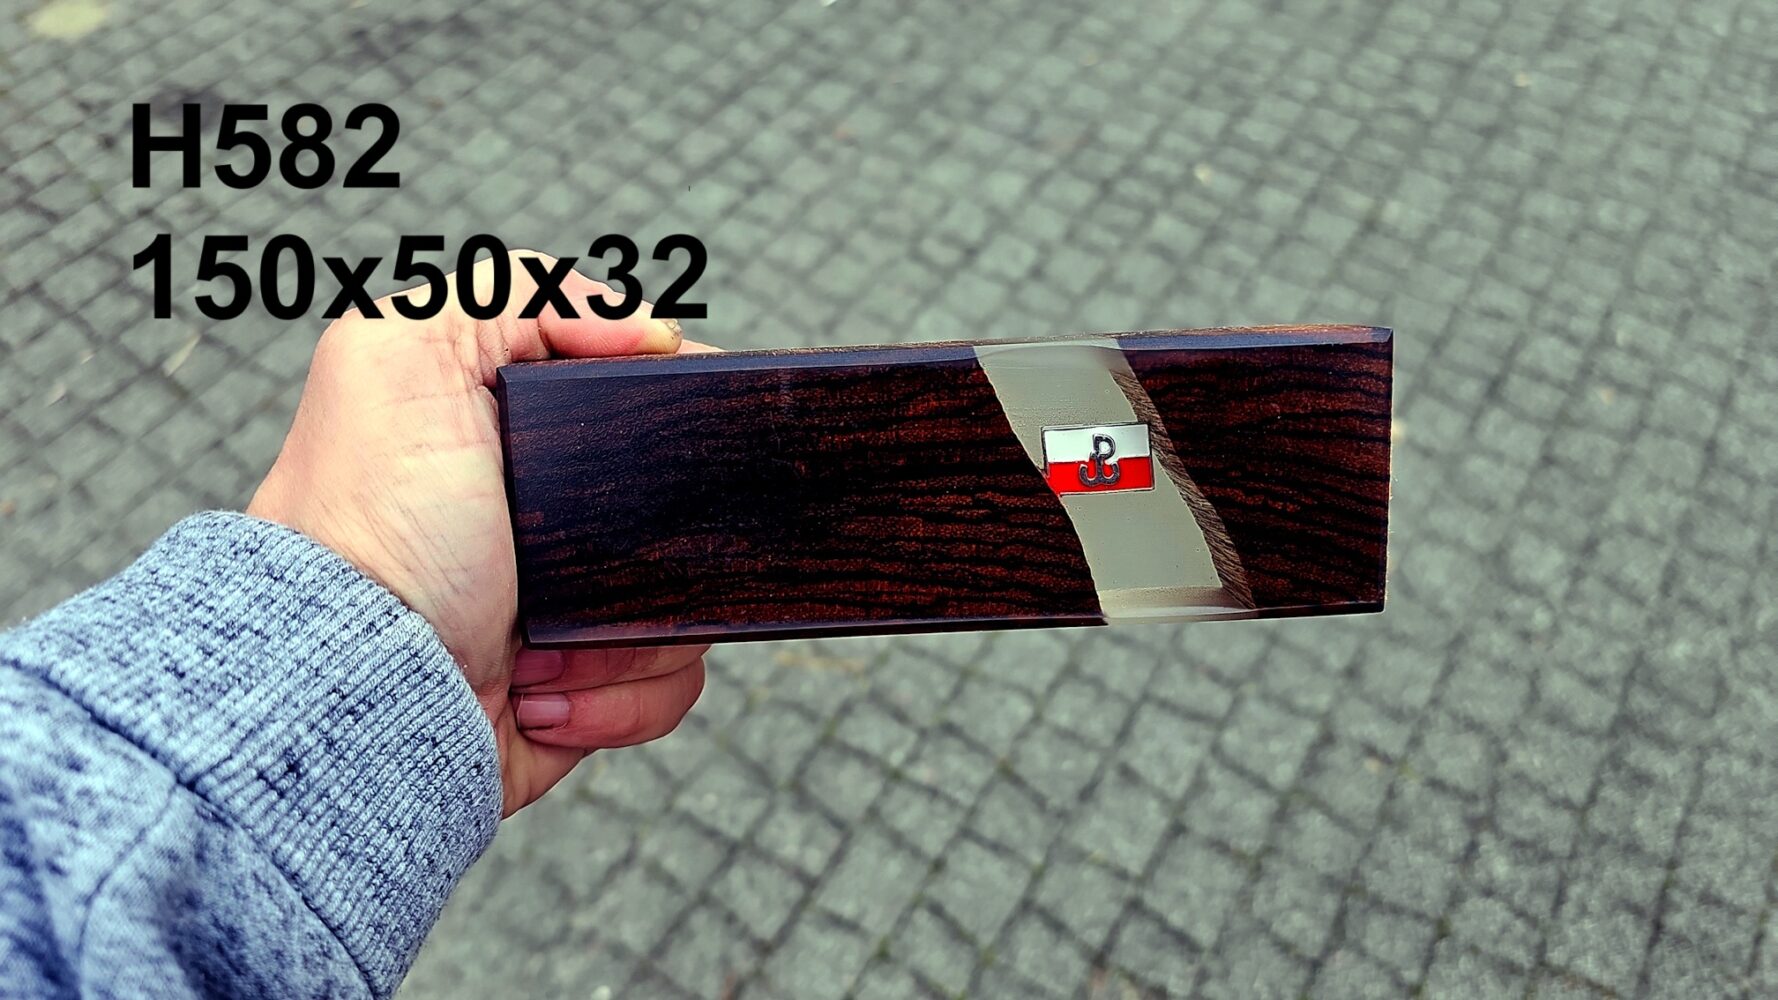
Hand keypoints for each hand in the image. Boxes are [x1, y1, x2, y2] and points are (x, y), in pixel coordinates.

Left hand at [248, 250, 708, 815]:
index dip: (671, 421)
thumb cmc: (364, 528)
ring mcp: (573, 616)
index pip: (646, 413)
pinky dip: (617, 699)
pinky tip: (540, 692)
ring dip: (630, 633)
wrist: (349, 691)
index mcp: (524, 444)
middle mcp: (549, 527)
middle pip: (688, 516)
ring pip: (689, 608)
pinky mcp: (585, 697)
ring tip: (540, 643)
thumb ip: (511, 293)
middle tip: (600, 561)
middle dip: (665, 546)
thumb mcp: (404, 357)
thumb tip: (647, 330)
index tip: (663, 442)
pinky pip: (666, 688)